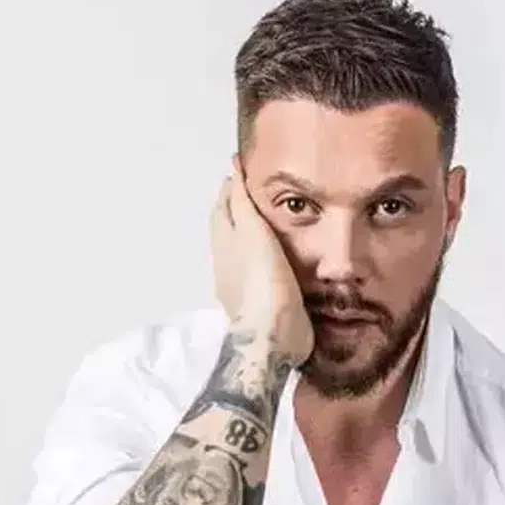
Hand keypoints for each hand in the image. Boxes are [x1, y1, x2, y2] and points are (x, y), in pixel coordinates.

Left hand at [210, 160, 313, 364]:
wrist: (272, 333)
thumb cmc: (263, 279)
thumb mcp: (252, 231)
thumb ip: (242, 203)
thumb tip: (232, 172)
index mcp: (225, 242)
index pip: (224, 207)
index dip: (232, 188)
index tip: (244, 171)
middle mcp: (228, 262)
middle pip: (229, 228)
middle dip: (238, 208)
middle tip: (256, 192)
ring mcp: (242, 284)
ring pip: (243, 249)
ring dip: (251, 233)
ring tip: (271, 220)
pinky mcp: (261, 301)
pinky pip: (259, 269)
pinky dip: (265, 255)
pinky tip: (280, 256)